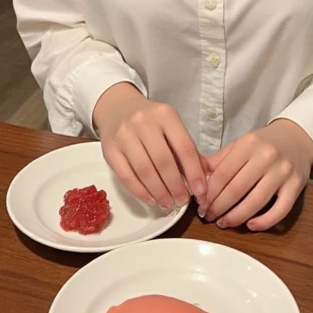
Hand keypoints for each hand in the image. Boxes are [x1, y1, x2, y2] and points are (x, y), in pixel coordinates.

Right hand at [93, 83, 206, 210]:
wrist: (117, 108)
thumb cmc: (150, 121)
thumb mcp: (171, 125)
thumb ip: (187, 149)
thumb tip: (203, 179)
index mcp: (165, 114)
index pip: (184, 147)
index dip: (194, 172)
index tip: (200, 191)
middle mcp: (143, 122)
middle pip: (163, 161)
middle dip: (176, 186)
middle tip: (182, 201)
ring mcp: (124, 135)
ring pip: (144, 170)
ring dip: (159, 192)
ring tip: (168, 203)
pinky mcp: (109, 149)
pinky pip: (126, 176)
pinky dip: (140, 192)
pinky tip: (151, 199)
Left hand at [201, 119, 312, 231]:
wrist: (297, 138)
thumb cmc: (264, 144)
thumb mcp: (240, 145)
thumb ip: (218, 161)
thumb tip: (193, 177)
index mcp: (249, 144)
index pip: (223, 174)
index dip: (208, 193)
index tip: (200, 205)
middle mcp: (267, 156)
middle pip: (236, 189)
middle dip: (218, 207)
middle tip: (208, 216)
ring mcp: (283, 172)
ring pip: (256, 201)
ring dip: (236, 217)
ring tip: (224, 223)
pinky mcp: (297, 186)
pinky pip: (280, 210)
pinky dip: (264, 222)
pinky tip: (250, 225)